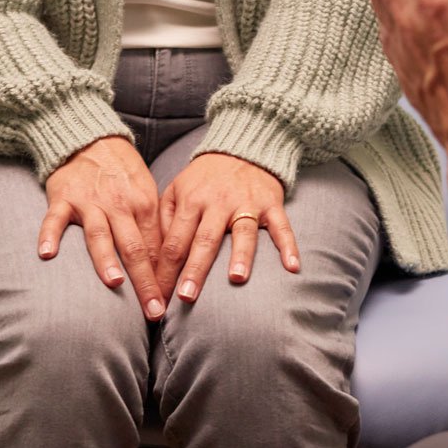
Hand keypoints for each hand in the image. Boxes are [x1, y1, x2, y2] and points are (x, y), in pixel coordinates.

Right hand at [40, 135, 165, 317]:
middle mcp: (119, 205)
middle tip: (153, 312)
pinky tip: (47, 254)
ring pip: (100, 234)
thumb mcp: (145, 194)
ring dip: (107, 259)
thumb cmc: (122, 173)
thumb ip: (151, 228)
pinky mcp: (63, 197)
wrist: (91, 138)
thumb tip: (162, 268)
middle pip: (135, 247)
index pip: (157, 249)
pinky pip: (55, 218)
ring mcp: (90, 202)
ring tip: (114, 283)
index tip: (167, 307)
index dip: (163, 279)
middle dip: (145, 282)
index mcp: (144, 204)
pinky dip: (50, 235)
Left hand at [155, 153, 296, 304]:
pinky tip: (292, 267)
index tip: (159, 299)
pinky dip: (288, 245)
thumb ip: (164, 221)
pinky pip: (282, 226)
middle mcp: (218, 202)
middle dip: (195, 270)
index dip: (166, 272)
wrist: (241, 147)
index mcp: (191, 200)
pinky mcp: (271, 203)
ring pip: (243, 231)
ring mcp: (246, 203)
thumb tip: (156, 260)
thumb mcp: (176, 190)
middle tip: (187, 297)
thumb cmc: (204, 178)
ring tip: (237, 278)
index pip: (174, 242)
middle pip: (205, 240)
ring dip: (240, 255)